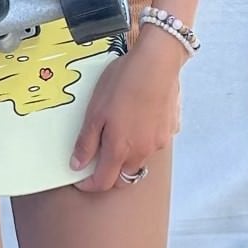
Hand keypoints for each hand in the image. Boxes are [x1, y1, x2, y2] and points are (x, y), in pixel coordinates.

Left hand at [67, 27, 182, 192]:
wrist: (157, 63)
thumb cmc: (123, 83)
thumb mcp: (95, 112)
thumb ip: (86, 143)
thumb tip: (77, 164)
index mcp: (120, 150)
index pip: (104, 183)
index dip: (89, 185)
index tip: (81, 179)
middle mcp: (142, 152)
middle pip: (124, 178)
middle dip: (110, 176)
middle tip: (98, 162)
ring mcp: (159, 142)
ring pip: (140, 161)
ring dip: (127, 158)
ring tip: (118, 137)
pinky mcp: (170, 129)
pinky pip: (154, 144)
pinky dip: (143, 141)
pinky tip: (138, 122)